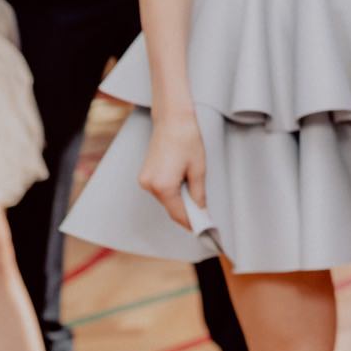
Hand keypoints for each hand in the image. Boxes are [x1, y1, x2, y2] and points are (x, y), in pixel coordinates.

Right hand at [137, 111, 206, 231]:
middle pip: (171, 208)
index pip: (178, 213)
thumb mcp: (198, 170)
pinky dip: (173, 193)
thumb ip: (198, 194)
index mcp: (163, 186)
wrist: (172, 120)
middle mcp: (150, 186)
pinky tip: (185, 189)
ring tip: (197, 201)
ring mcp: (145, 181)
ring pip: (166, 200)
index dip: (191, 223)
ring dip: (180, 203)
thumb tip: (201, 211)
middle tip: (205, 218)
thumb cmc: (187, 141)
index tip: (204, 230)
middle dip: (187, 214)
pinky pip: (161, 191)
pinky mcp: (145, 175)